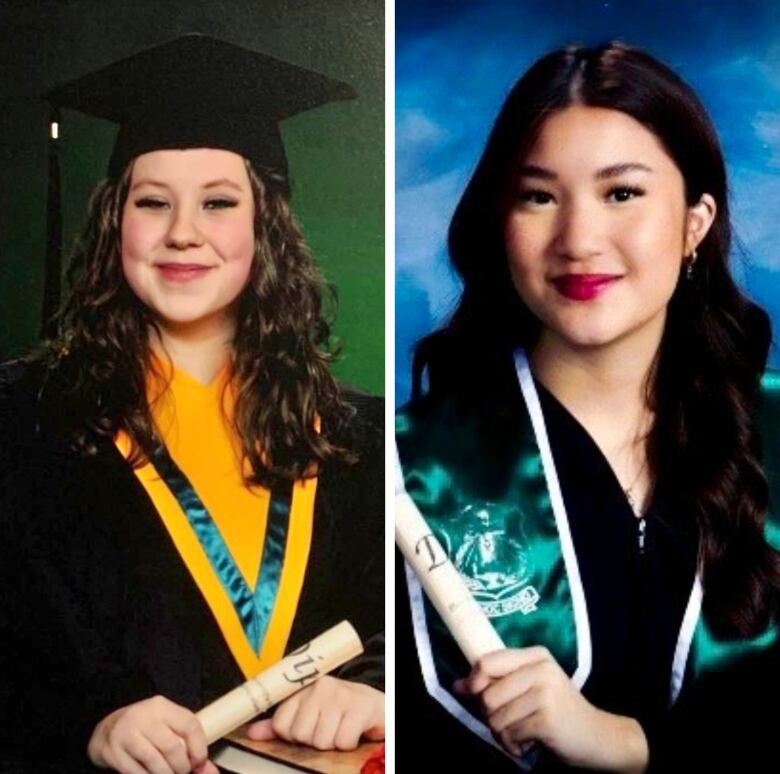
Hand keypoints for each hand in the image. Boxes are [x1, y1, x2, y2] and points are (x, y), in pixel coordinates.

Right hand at [87, 695, 217, 773]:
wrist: (107, 729)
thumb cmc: (145, 728)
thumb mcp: (166, 726)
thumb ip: (188, 744)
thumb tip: (210, 771)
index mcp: (161, 706)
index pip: (189, 724)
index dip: (199, 747)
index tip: (200, 762)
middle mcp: (144, 717)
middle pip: (172, 747)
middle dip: (182, 767)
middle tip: (183, 771)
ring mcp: (126, 734)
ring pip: (155, 763)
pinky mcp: (112, 753)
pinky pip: (137, 773)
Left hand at [246, 676, 383, 750]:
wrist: (376, 704)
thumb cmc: (341, 710)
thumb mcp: (310, 713)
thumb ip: (282, 723)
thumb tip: (252, 733)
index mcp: (304, 688)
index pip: (281, 724)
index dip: (294, 735)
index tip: (310, 727)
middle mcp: (321, 687)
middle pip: (300, 734)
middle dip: (315, 740)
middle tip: (330, 728)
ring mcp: (341, 695)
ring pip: (321, 740)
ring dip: (333, 743)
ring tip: (342, 728)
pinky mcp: (359, 707)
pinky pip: (342, 741)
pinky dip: (349, 743)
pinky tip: (354, 731)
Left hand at [454, 647, 647, 772]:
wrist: (599, 737)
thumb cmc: (558, 712)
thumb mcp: (530, 688)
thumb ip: (496, 682)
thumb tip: (458, 685)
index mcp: (535, 655)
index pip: (486, 662)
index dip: (473, 682)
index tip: (474, 694)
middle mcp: (540, 668)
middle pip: (487, 694)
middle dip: (490, 715)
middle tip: (509, 722)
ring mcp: (545, 692)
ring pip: (495, 717)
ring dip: (502, 733)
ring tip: (520, 734)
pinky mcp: (546, 718)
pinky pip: (510, 734)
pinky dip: (514, 745)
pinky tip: (529, 744)